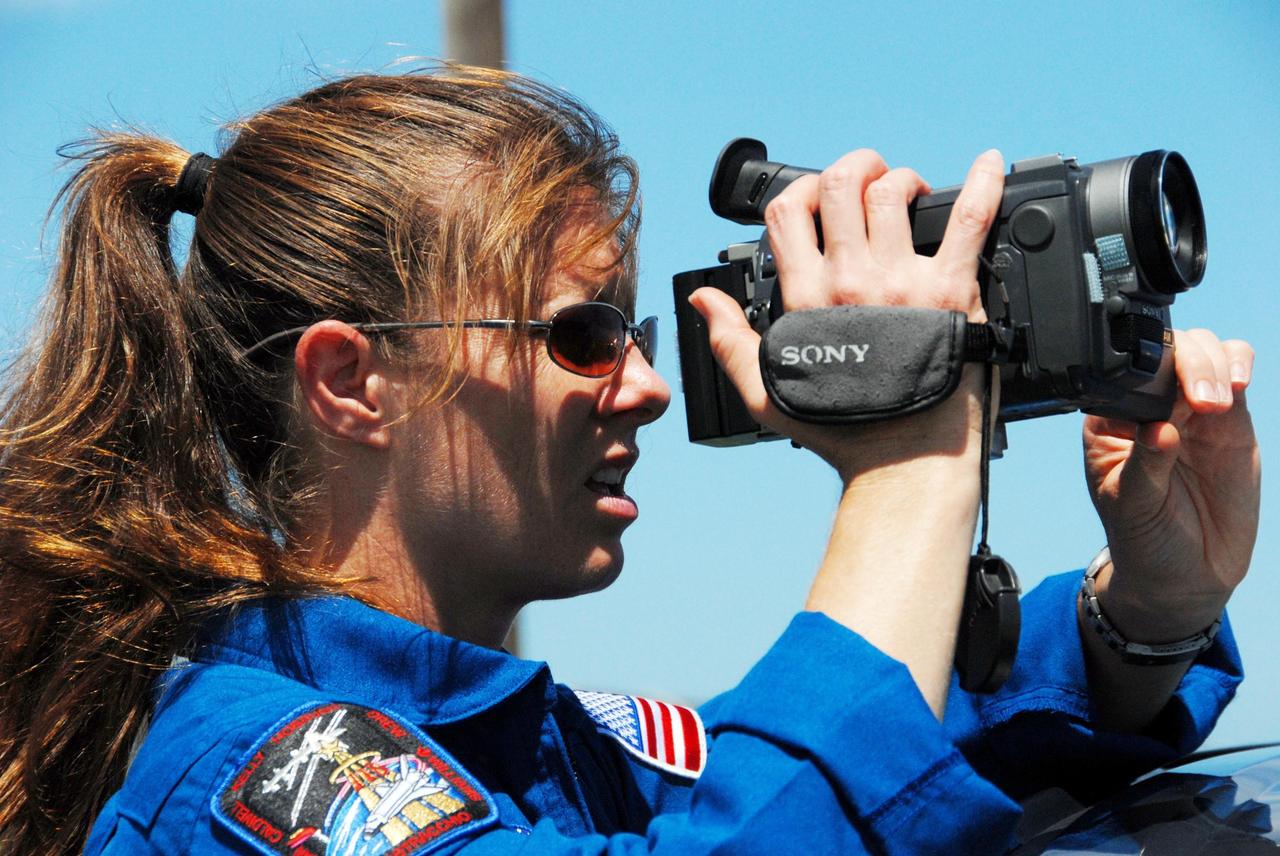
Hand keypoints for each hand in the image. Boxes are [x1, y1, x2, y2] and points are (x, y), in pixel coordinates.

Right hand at [689, 148, 1005, 479]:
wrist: (904, 460)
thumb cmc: (841, 431)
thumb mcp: (764, 391)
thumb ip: (728, 340)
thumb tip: (702, 299)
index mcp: (806, 299)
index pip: (787, 213)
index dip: (801, 190)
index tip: (818, 199)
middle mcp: (851, 282)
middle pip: (842, 185)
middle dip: (855, 167)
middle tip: (870, 178)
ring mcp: (902, 282)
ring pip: (894, 193)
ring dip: (901, 179)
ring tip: (910, 192)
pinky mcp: (953, 291)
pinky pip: (970, 221)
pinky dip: (982, 184)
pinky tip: (987, 164)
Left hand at [1084, 329, 1259, 640]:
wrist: (1185, 574)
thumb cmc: (1143, 538)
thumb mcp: (1132, 507)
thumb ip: (1145, 467)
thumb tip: (1159, 430)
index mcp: (1110, 421)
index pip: (1125, 374)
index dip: (1145, 370)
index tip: (1160, 392)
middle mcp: (1149, 406)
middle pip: (1169, 352)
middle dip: (1188, 363)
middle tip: (1200, 403)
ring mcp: (1191, 409)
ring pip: (1205, 353)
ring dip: (1214, 364)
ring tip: (1214, 404)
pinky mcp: (1230, 421)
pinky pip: (1235, 375)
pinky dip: (1238, 366)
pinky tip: (1238, 385)